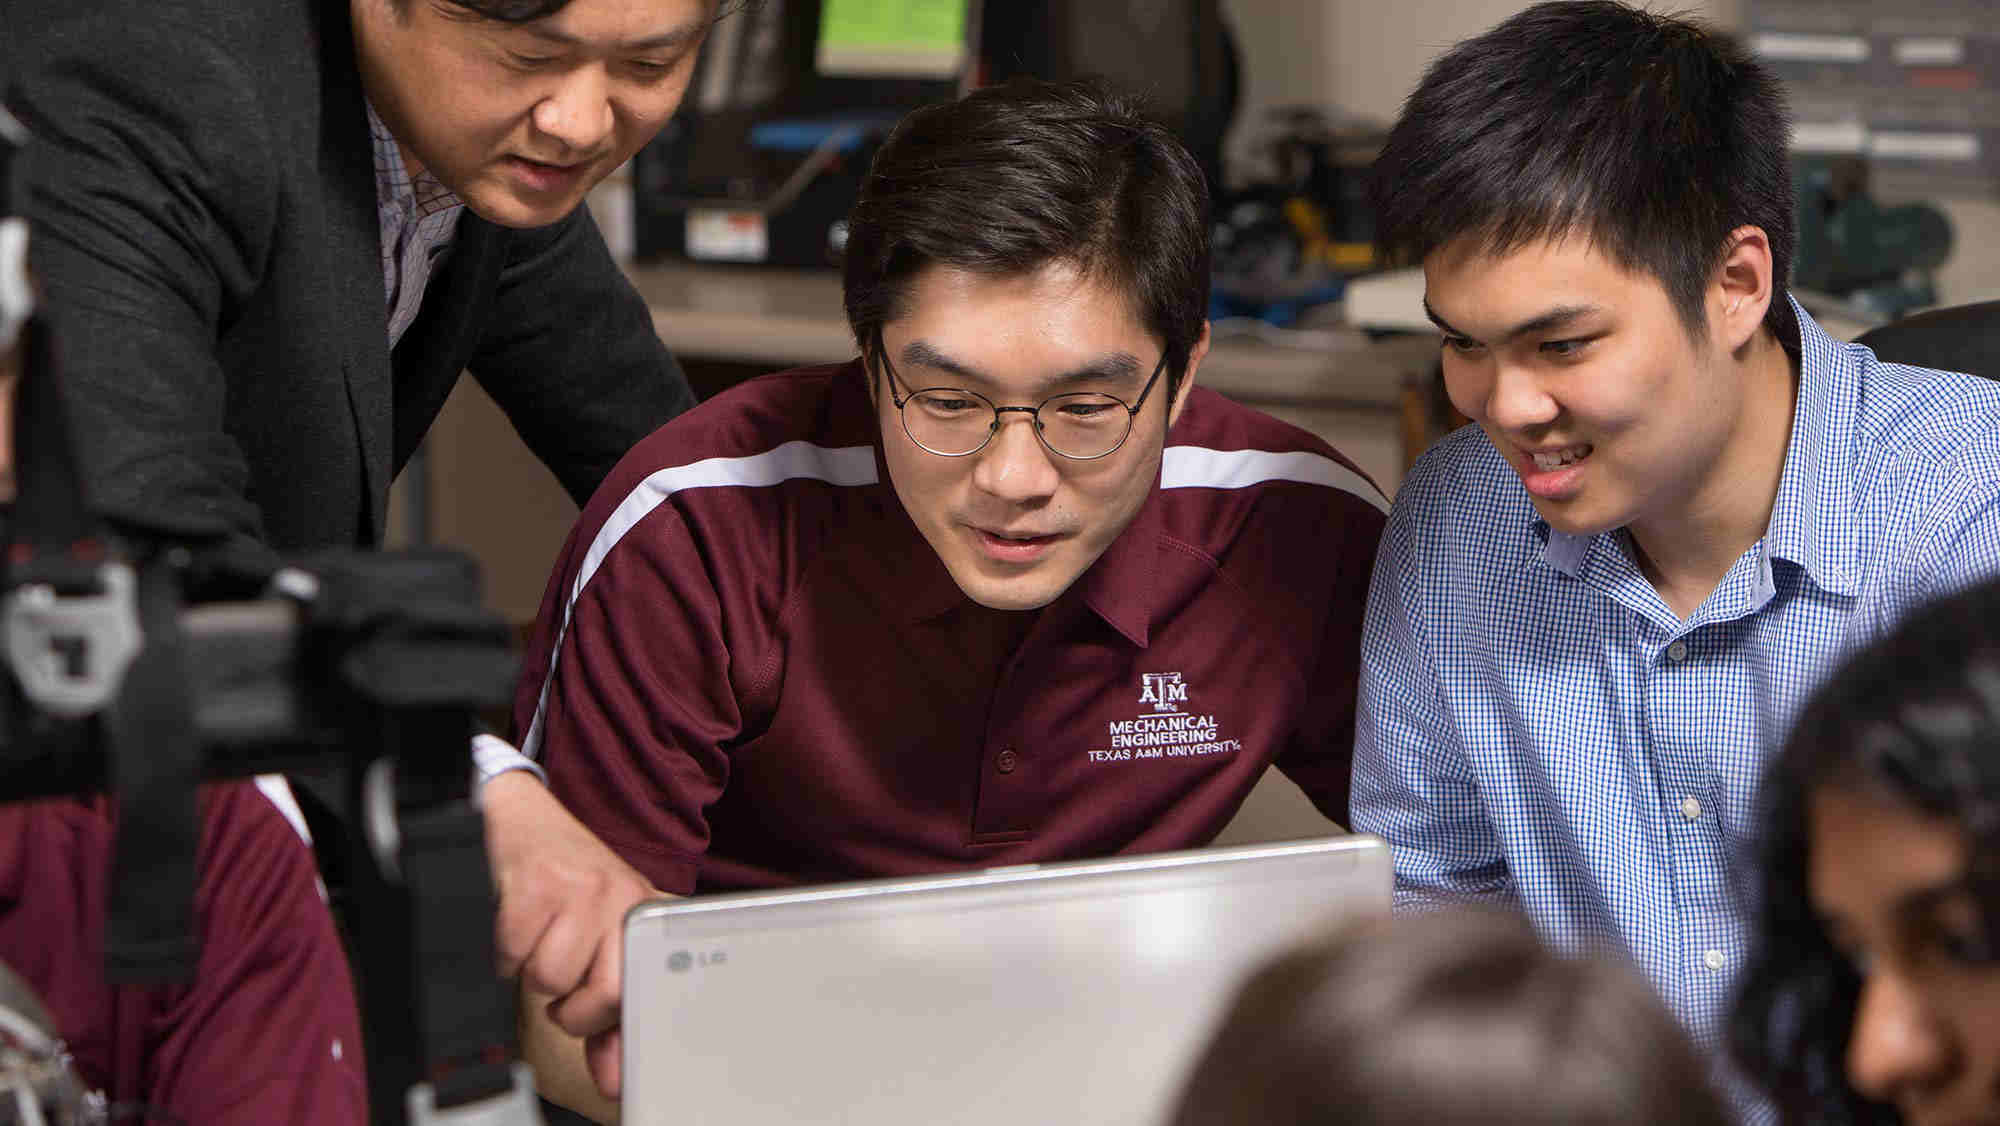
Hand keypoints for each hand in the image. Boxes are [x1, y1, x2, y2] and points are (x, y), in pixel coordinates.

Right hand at [484, 771, 656, 1098]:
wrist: (515, 816)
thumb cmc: (555, 883)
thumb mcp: (593, 937)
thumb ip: (605, 1009)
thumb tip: (612, 1074)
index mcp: (640, 913)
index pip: (642, 989)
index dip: (618, 1029)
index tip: (610, 1068)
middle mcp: (620, 897)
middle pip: (604, 993)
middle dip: (571, 1007)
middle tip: (558, 986)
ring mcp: (580, 888)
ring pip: (551, 978)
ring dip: (528, 971)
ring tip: (533, 939)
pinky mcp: (536, 882)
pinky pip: (512, 953)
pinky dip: (500, 952)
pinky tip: (510, 923)